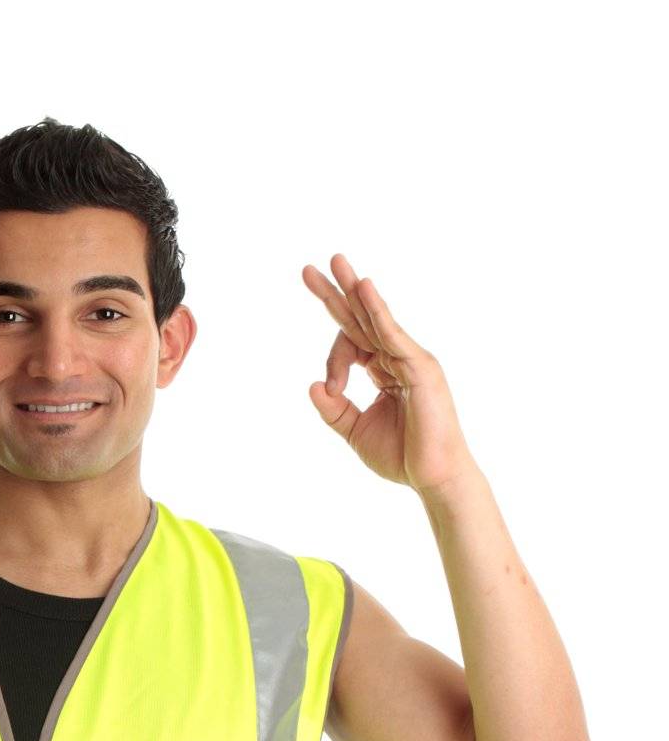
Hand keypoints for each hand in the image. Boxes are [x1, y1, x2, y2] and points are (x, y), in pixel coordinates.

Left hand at [303, 253, 476, 493]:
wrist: (432, 477)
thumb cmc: (403, 455)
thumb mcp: (355, 430)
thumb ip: (334, 408)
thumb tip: (313, 385)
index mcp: (384, 369)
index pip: (351, 343)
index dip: (334, 360)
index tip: (332, 389)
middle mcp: (398, 357)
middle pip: (361, 318)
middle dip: (336, 293)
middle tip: (309, 270)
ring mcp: (411, 359)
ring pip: (375, 319)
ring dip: (354, 290)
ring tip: (333, 262)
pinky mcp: (420, 367)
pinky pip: (393, 334)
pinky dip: (378, 312)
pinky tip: (362, 289)